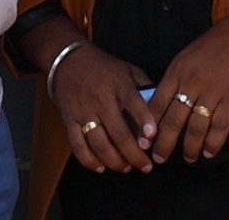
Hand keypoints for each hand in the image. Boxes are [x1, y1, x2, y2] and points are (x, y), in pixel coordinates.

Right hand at [50, 41, 159, 173]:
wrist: (67, 61)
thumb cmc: (104, 68)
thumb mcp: (128, 70)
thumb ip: (145, 88)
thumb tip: (161, 110)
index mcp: (119, 84)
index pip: (133, 102)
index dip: (144, 121)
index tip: (153, 137)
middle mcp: (101, 99)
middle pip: (118, 132)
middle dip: (134, 154)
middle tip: (146, 166)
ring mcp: (83, 111)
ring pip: (99, 143)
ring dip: (114, 160)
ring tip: (127, 168)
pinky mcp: (69, 120)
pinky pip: (77, 145)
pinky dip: (88, 160)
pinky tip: (101, 167)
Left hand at [146, 15, 228, 164]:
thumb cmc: (216, 43)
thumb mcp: (187, 55)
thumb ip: (176, 78)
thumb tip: (164, 102)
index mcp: (177, 71)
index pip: (157, 103)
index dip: (148, 125)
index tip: (143, 141)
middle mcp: (191, 83)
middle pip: (172, 120)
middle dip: (163, 143)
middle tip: (158, 158)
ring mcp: (212, 92)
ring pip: (195, 127)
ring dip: (189, 147)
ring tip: (187, 158)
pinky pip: (219, 126)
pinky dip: (213, 143)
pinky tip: (208, 152)